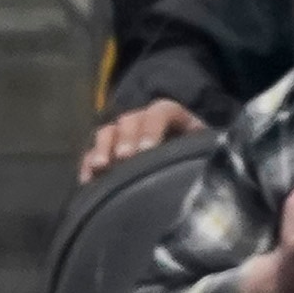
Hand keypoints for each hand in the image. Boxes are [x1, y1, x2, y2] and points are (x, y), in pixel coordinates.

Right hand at [78, 99, 205, 184]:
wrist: (179, 161)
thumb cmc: (194, 156)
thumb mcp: (203, 148)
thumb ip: (202, 151)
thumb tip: (205, 162)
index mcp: (170, 115)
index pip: (160, 112)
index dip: (151, 128)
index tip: (146, 150)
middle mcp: (143, 120)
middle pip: (130, 120)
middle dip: (125, 139)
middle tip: (122, 158)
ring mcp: (122, 135)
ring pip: (108, 132)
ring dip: (102, 148)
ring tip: (100, 167)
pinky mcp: (107, 152)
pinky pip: (92, 152)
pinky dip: (87, 165)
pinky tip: (87, 180)